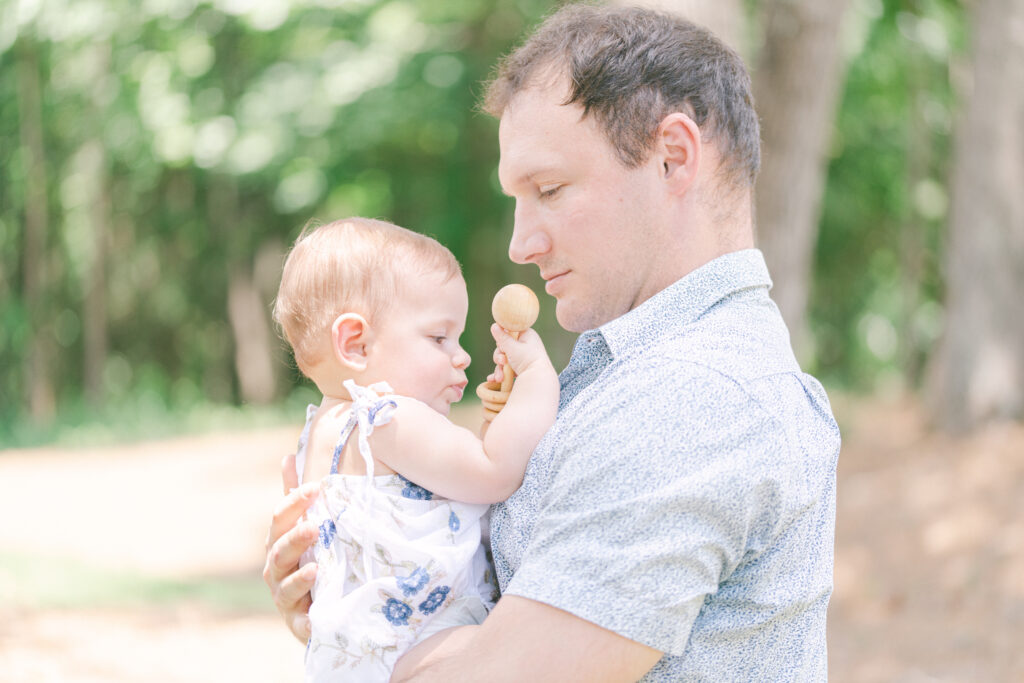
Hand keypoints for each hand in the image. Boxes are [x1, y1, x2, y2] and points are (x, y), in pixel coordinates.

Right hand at [262, 453, 319, 641]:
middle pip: (279, 550)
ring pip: (285, 584)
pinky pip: (300, 619)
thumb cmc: (309, 559)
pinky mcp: (297, 623)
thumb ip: (296, 498)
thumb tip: (288, 455)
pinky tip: (315, 612)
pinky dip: (306, 617)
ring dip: (299, 576)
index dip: (295, 502)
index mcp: (277, 541)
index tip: (316, 487)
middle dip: (295, 538)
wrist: (318, 610)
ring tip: (315, 569)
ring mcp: (283, 596)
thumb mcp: (304, 527)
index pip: (280, 517)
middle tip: (314, 526)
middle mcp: (275, 568)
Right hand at [489, 324, 548, 378]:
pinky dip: (502, 373)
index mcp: (526, 335)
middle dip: (500, 357)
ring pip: (505, 359)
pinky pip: (508, 368)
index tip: (501, 345)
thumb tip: (494, 325)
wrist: (539, 379)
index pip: (509, 332)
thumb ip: (501, 337)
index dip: (502, 339)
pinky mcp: (521, 367)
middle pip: (505, 347)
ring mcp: (523, 357)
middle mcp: (525, 344)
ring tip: (500, 377)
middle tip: (502, 361)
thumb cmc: (527, 360)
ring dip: (500, 367)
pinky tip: (496, 379)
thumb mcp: (512, 347)